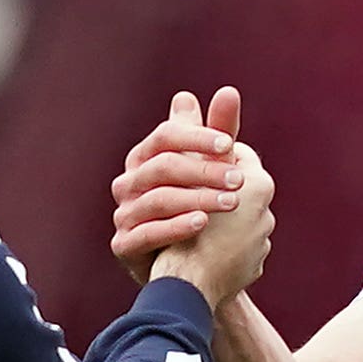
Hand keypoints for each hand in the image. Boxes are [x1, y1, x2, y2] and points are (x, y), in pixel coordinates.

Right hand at [113, 88, 254, 286]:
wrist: (189, 270)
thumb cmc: (199, 210)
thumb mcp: (212, 172)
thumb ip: (218, 134)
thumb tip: (228, 91)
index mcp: (145, 158)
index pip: (165, 136)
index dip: (196, 137)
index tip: (228, 143)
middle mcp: (129, 183)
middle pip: (162, 166)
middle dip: (204, 170)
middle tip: (239, 180)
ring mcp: (123, 214)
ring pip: (157, 199)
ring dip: (197, 198)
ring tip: (230, 203)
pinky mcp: (123, 246)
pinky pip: (146, 233)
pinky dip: (175, 226)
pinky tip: (202, 224)